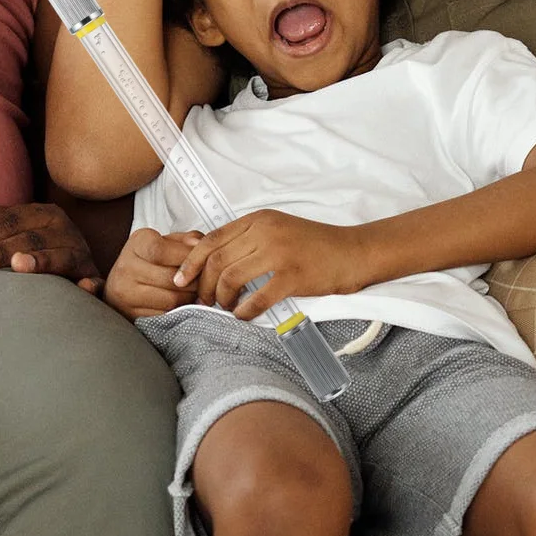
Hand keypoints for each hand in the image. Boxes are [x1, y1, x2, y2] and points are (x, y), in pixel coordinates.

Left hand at [0, 202, 101, 291]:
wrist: (74, 265)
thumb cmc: (29, 247)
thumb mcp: (6, 230)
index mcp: (41, 214)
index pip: (6, 221)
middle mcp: (64, 229)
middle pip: (29, 238)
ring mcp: (80, 253)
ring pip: (60, 256)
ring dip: (42, 260)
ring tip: (18, 266)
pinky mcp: (92, 277)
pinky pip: (95, 282)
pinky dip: (90, 285)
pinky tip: (83, 287)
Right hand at [104, 227, 199, 318]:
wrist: (128, 282)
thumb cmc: (154, 259)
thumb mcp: (170, 242)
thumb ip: (188, 240)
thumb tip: (200, 244)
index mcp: (137, 243)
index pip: (161, 250)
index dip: (186, 257)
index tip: (200, 262)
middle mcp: (126, 267)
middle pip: (170, 278)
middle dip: (194, 281)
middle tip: (203, 281)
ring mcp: (126, 293)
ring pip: (171, 299)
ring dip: (189, 297)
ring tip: (193, 292)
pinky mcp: (133, 314)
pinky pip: (166, 315)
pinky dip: (180, 311)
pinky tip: (182, 303)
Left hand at [173, 211, 373, 318]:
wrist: (353, 252)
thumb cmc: (315, 245)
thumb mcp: (278, 230)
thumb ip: (249, 239)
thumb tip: (213, 260)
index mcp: (258, 220)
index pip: (212, 239)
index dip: (191, 262)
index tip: (182, 279)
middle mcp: (265, 232)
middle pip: (217, 260)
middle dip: (204, 286)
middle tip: (205, 301)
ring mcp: (279, 253)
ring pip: (231, 278)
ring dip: (223, 299)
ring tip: (227, 308)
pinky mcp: (293, 276)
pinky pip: (257, 298)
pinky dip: (244, 311)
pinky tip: (244, 316)